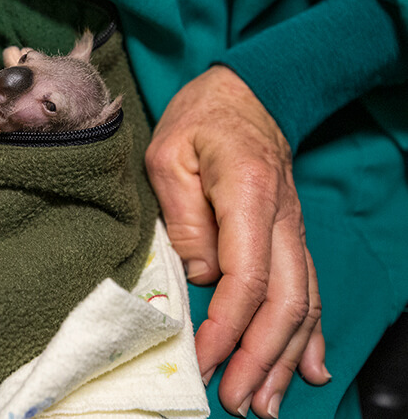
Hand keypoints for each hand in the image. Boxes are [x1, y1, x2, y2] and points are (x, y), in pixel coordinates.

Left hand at [145, 66, 328, 417]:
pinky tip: (310, 367)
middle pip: (283, 301)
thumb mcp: (168, 156)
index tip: (207, 361)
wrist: (242, 91)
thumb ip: (183, 217)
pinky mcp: (289, 233)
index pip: (245, 276)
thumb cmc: (198, 119)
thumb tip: (199, 277)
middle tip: (240, 401)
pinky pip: (307, 287)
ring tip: (269, 402)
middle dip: (262, 358)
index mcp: (249, 194)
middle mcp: (282, 217)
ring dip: (286, 357)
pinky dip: (309, 332)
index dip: (228, 327)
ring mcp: (292, 227)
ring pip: (302, 302)